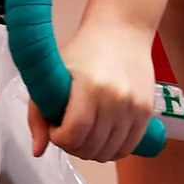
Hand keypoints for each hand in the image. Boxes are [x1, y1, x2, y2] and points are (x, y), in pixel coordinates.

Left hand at [31, 10, 162, 165]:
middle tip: (69, 130)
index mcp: (89, 88)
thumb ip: (38, 114)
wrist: (121, 31)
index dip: (59, 138)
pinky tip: (102, 136)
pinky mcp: (146, 112)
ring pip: (108, 153)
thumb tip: (37, 150)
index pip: (72, 135)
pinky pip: (128, 147)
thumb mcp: (54, 75)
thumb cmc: (84, 51)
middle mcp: (115, 100)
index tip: (56, 127)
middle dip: (73, 146)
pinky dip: (112, 150)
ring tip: (85, 132)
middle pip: (90, 148)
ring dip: (92, 150)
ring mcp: (133, 108)